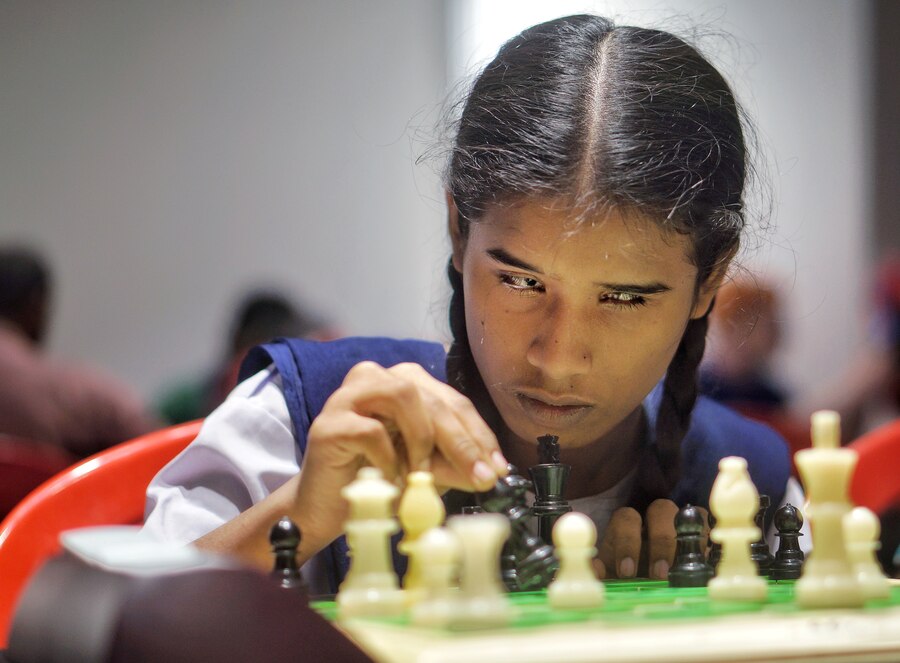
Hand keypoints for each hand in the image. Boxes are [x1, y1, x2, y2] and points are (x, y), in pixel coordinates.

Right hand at [295, 361, 507, 546]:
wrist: (324, 509)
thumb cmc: (375, 482)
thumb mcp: (425, 471)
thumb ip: (452, 464)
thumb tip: (490, 470)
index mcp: (403, 383)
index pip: (451, 400)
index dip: (478, 434)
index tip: (497, 467)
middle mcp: (375, 378)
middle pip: (431, 397)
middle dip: (462, 441)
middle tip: (481, 476)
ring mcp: (349, 396)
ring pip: (403, 396)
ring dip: (422, 439)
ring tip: (423, 474)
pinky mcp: (329, 422)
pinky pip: (371, 430)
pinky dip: (388, 459)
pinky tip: (390, 480)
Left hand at [592, 499, 704, 579]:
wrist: (651, 582)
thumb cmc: (628, 576)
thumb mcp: (612, 576)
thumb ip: (601, 572)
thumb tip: (595, 569)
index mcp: (628, 525)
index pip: (626, 518)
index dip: (627, 542)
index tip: (627, 572)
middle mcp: (654, 518)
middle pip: (661, 509)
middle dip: (661, 541)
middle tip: (659, 574)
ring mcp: (679, 522)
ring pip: (688, 515)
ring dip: (689, 541)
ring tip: (687, 570)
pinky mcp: (700, 532)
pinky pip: (707, 524)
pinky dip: (706, 539)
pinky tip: (704, 562)